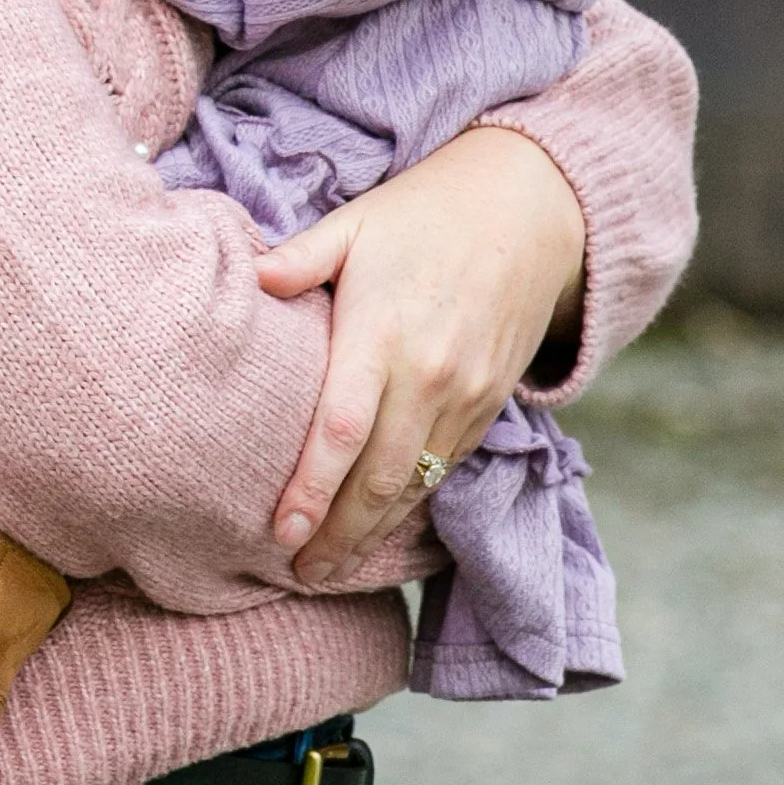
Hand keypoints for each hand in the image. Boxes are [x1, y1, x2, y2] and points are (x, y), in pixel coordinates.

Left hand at [254, 126, 586, 582]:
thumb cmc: (425, 212)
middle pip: (378, 477)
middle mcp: (429, 375)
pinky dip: (413, 504)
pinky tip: (384, 527)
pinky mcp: (490, 404)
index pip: (341, 428)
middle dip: (337, 534)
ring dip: (374, 533)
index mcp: (383, 331)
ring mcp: (466, 396)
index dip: (310, 488)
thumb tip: (253, 277)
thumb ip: (302, 257)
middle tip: (298, 574)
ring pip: (415, 484)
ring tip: (332, 568)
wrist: (530, 210)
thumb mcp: (357, 222)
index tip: (279, 532)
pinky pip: (447, 469)